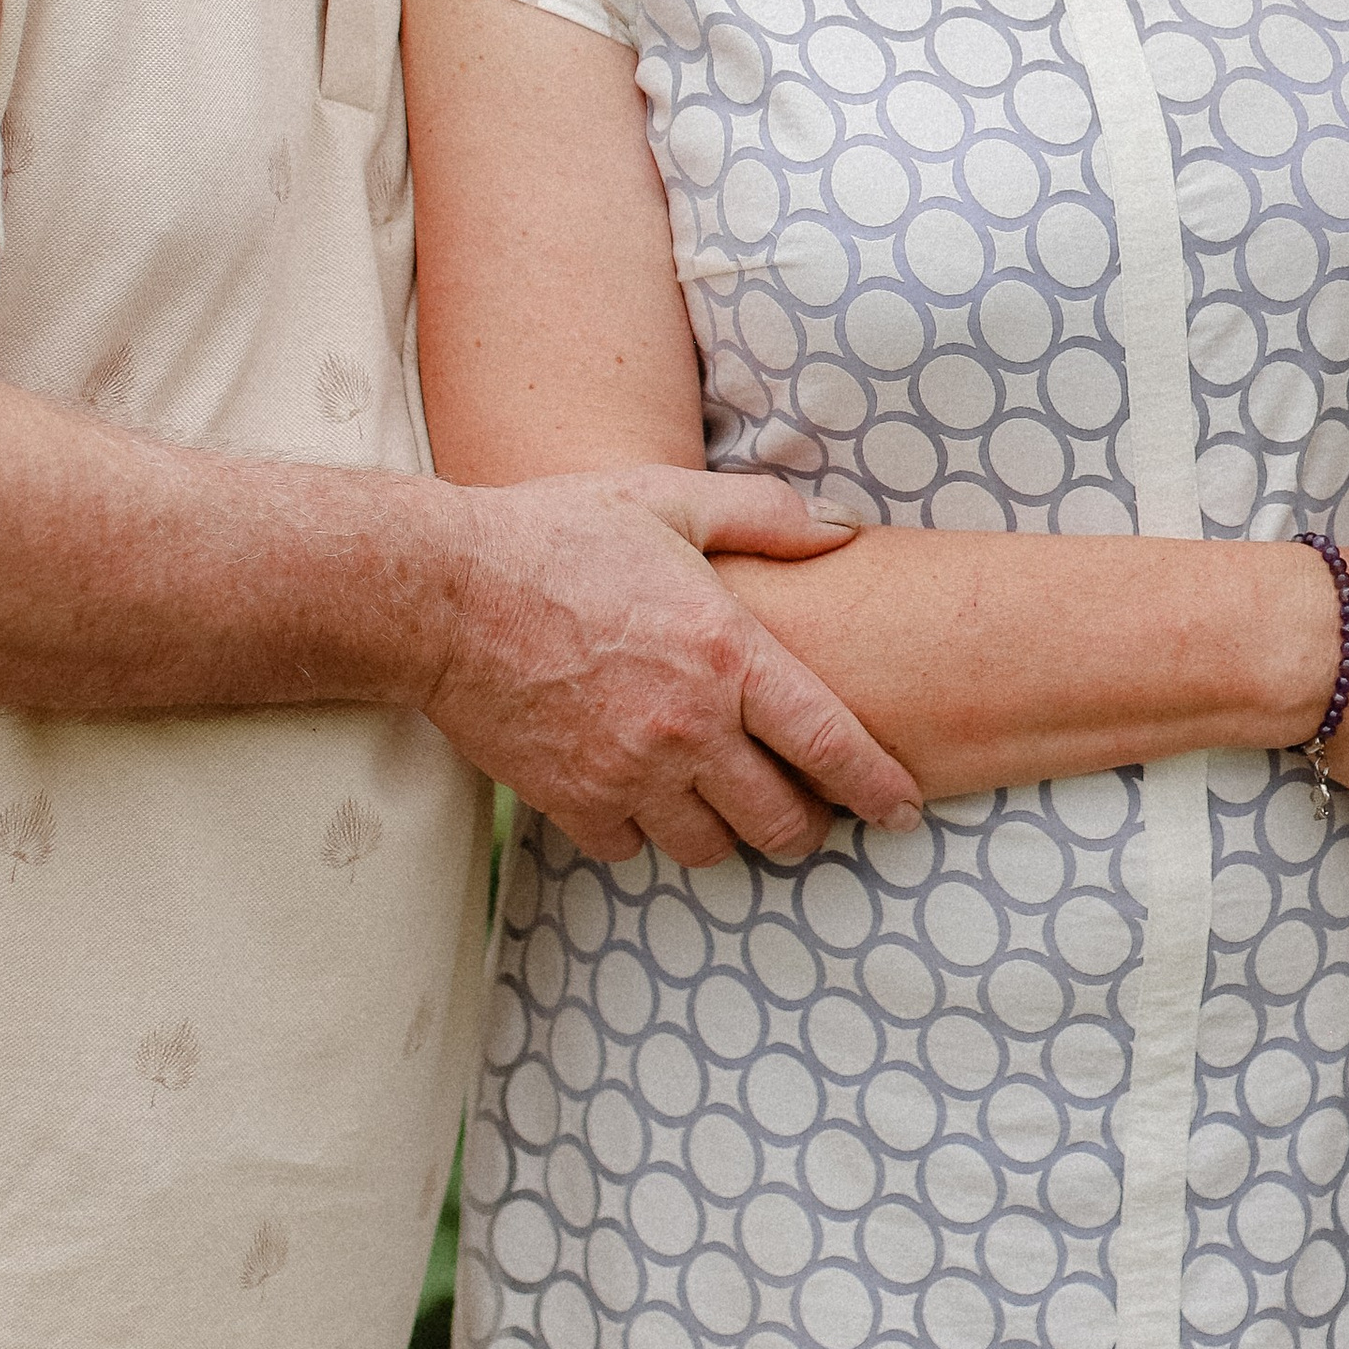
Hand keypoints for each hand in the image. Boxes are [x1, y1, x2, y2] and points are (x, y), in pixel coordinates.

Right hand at [428, 466, 924, 868]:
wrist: (445, 592)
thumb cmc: (559, 534)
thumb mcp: (669, 500)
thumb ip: (765, 518)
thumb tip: (843, 531)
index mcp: (726, 653)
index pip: (830, 745)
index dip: (877, 787)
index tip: (904, 811)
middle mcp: (688, 727)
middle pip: (779, 820)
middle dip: (806, 825)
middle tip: (807, 810)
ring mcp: (628, 773)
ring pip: (710, 848)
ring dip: (729, 832)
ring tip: (726, 805)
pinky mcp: (572, 801)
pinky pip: (633, 849)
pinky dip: (646, 832)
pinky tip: (644, 796)